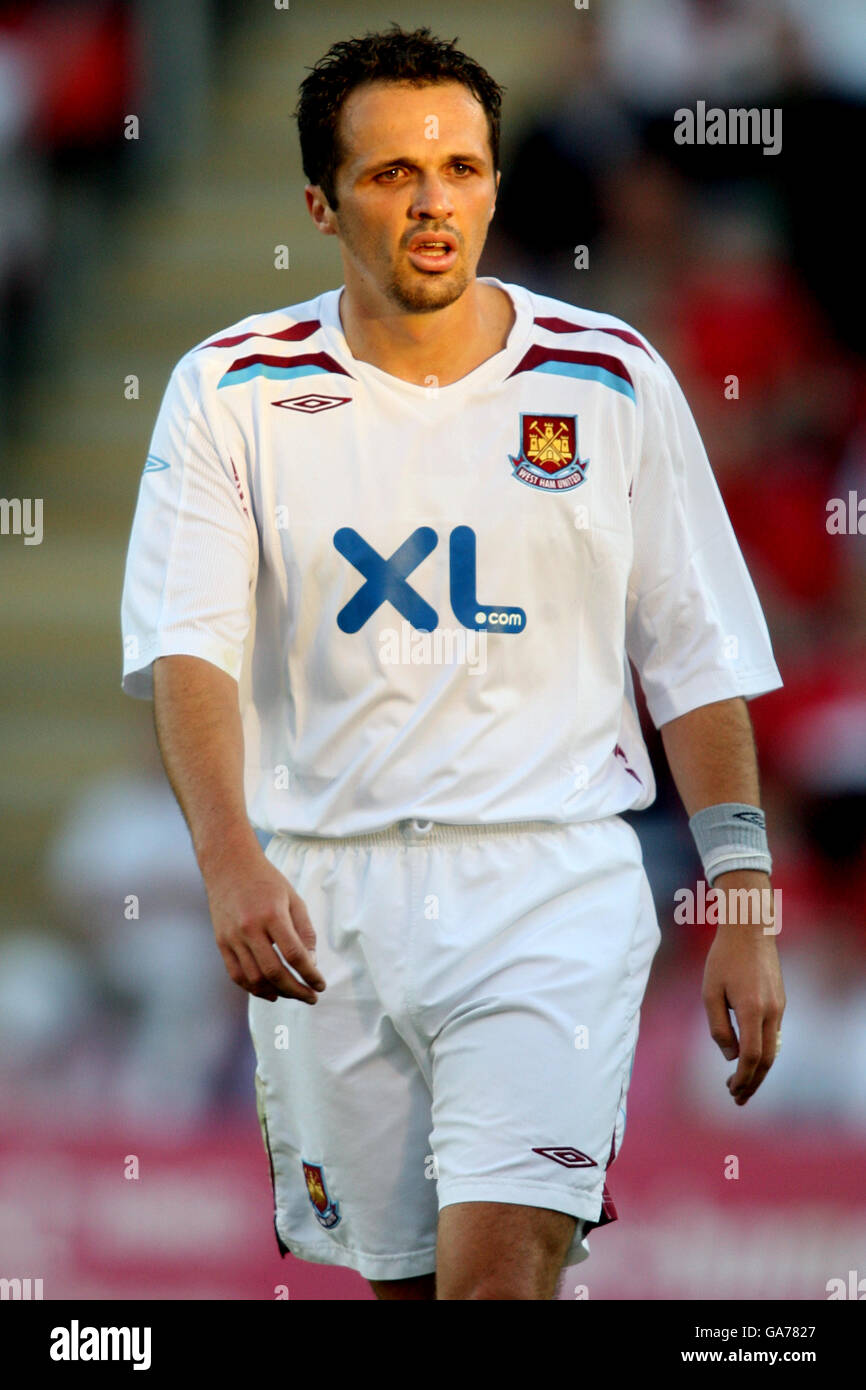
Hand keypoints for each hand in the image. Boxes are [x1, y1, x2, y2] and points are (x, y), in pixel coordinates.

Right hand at [204, 846, 326, 1003]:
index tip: (320, 985)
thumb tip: (310, 963)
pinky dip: (253, 988)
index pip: (294, 955)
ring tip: (291, 994)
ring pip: (254, 978)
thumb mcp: (293, 898)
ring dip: (276, 992)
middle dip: (296, 990)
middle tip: (310, 997)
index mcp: (272, 915)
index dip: (310, 974)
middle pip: (274, 972)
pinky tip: (269, 991)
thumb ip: (305, 931)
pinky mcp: (221, 942)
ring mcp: (232, 937)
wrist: (229, 865)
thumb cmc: (266, 881)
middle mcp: (250, 928)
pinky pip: (236, 974)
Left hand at [701, 873, 784, 1104]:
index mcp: (753, 1009)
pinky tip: (750, 1060)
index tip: (731, 1091)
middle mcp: (772, 1011)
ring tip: (743, 1086)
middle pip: (768, 1059)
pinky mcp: (779, 1002)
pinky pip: (774, 1035)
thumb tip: (729, 1056)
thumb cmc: (723, 957)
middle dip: (753, 1082)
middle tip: (738, 1100)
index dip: (743, 1078)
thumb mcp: (710, 991)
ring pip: (774, 1049)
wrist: (750, 928)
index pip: (752, 1056)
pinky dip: (764, 1053)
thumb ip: (718, 1026)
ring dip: (759, 1071)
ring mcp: (779, 1007)